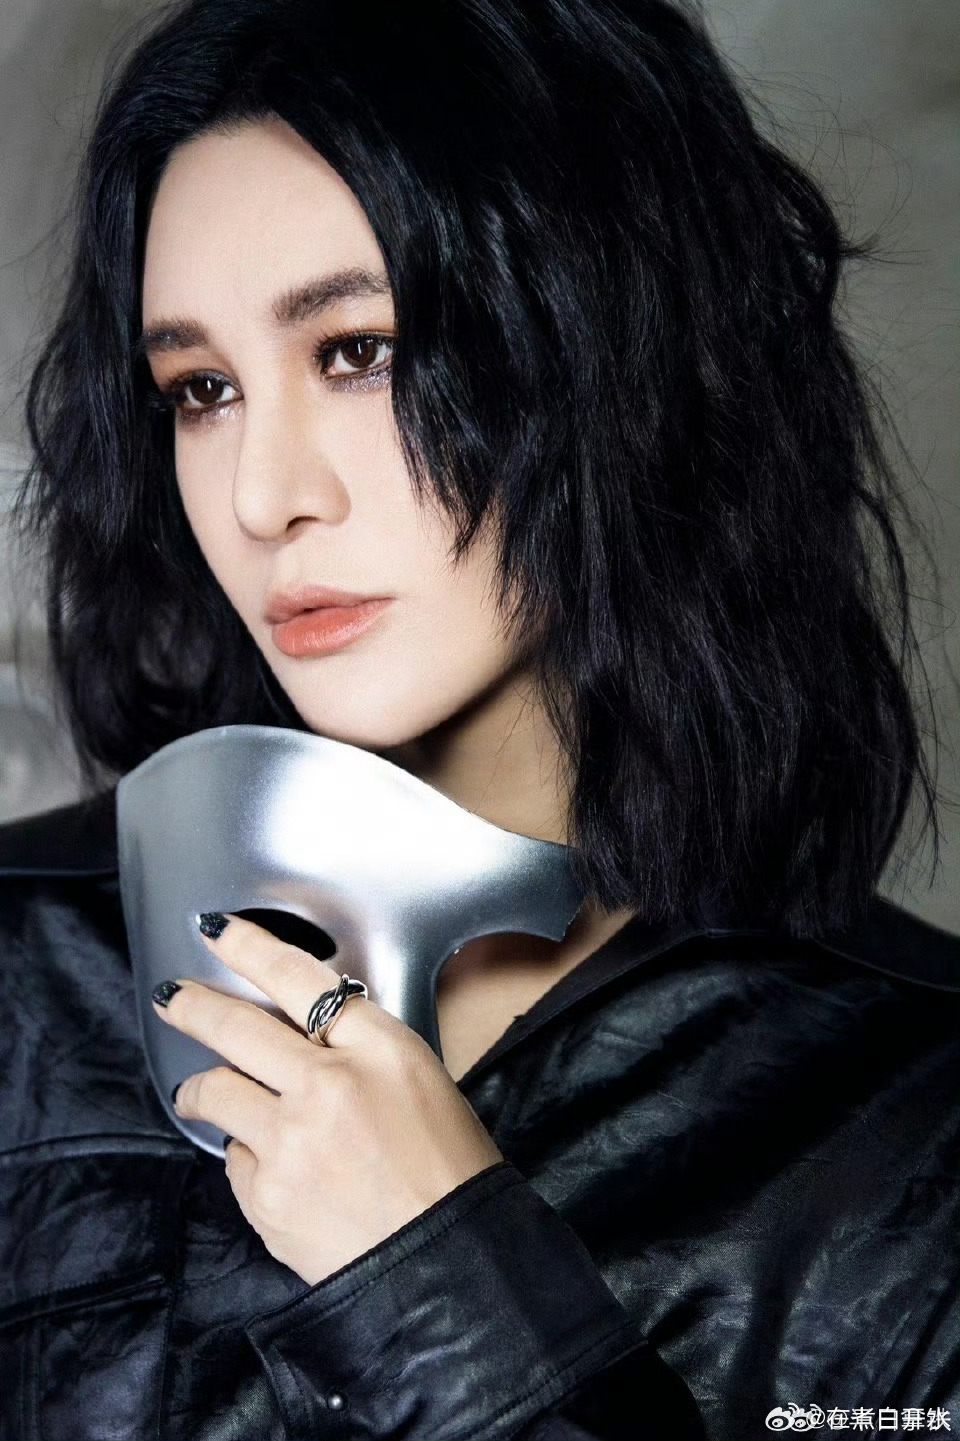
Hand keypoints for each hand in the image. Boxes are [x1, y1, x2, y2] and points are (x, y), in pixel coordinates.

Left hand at [151, 913, 504, 1284]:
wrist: (445, 1261)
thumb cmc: (448, 1169)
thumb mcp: (421, 1079)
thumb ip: (362, 1045)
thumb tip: (302, 1027)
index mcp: (380, 1050)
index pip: (301, 978)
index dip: (251, 947)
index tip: (219, 932)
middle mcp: (329, 1087)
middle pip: (237, 1028)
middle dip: (194, 1006)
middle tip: (172, 997)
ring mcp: (291, 1144)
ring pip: (218, 1092)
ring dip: (201, 1088)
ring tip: (197, 1092)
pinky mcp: (266, 1197)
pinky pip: (234, 1158)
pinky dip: (246, 1154)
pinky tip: (271, 1165)